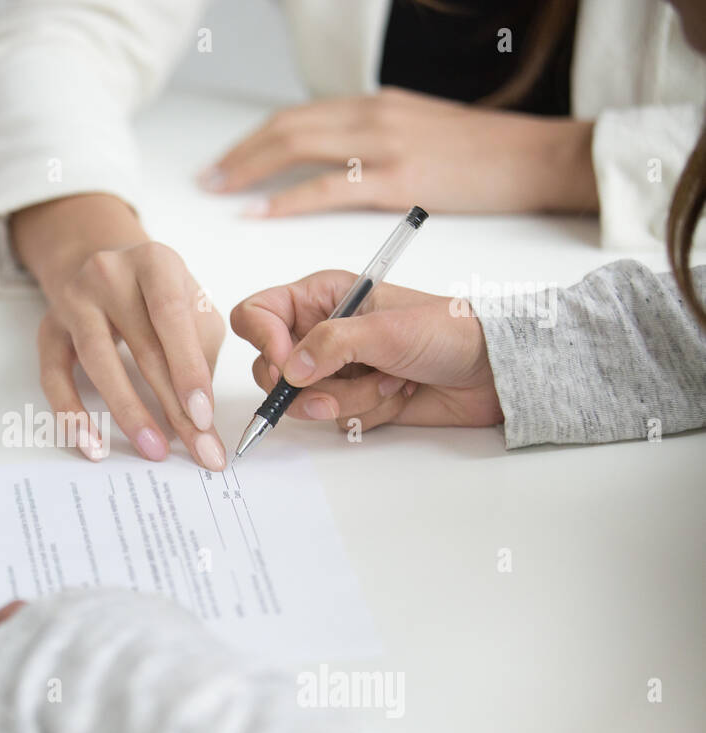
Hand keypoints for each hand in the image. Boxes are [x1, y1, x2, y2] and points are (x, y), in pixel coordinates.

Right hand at [12, 195, 226, 469]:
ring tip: (152, 449)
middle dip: (173, 406)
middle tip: (196, 449)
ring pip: (98, 362)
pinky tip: (92, 444)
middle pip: (142, 347)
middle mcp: (109, 273)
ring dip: (129, 412)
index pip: (172, 317)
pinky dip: (72, 414)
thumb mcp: (192, 303)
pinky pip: (55, 376)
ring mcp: (73, 300)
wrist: (100, 265)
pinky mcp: (49, 329)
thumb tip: (202, 412)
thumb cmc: (156, 293)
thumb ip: (202, 349)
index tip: (204, 417)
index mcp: (154, 261)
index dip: (188, 368)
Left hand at [198, 87, 596, 216]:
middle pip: (286, 127)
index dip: (255, 138)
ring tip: (220, 191)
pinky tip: (259, 212)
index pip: (298, 115)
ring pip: (297, 148)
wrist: (536, 156)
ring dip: (250, 169)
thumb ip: (375, 139)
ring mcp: (384, 145)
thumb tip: (337, 156)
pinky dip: (286, 200)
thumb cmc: (482, 154)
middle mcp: (371, 116)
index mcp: (374, 105)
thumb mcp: (418, 131)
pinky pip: (327, 187)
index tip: (226, 160)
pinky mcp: (398, 179)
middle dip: (241, 153)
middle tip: (208, 178)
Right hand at [229, 271, 503, 432]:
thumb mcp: (386, 329)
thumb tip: (289, 370)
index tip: (286, 363)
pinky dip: (366, 412)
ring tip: (389, 381)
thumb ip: (332, 344)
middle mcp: (320, 331)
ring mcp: (335, 369)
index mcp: (321, 297)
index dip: (263, 340)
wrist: (490, 371)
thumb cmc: (447, 332)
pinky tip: (397, 394)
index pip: (258, 313)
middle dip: (305, 385)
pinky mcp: (352, 400)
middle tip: (335, 388)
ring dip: (348, 399)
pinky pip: (333, 418)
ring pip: (303, 399)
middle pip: (270, 367)